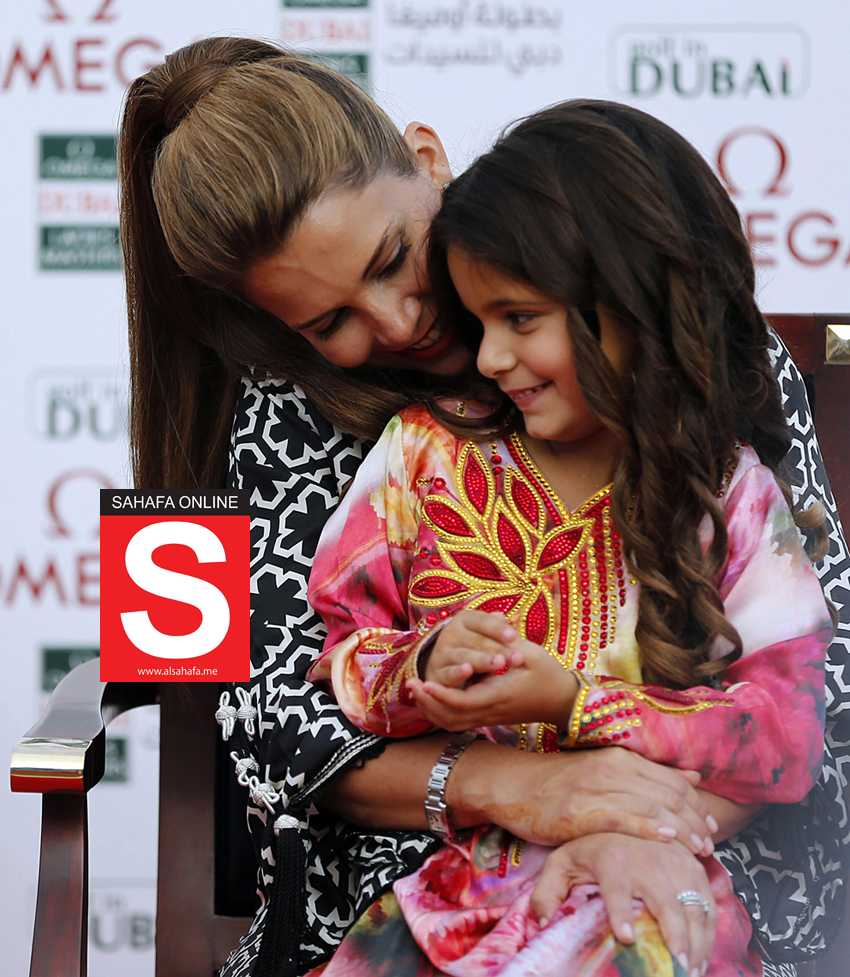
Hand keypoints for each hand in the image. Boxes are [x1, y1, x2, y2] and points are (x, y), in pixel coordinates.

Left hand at [409, 637, 578, 729]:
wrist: (562, 700)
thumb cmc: (548, 674)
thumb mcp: (531, 653)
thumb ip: (506, 643)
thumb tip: (490, 624)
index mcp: (499, 695)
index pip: (463, 702)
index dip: (441, 695)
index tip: (425, 682)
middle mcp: (491, 711)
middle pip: (451, 717)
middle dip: (428, 703)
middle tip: (411, 684)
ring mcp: (489, 718)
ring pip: (453, 723)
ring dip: (432, 710)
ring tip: (417, 691)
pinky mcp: (489, 718)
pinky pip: (459, 722)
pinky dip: (441, 713)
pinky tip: (432, 698)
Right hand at [421, 609, 518, 686]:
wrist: (443, 666)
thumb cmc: (473, 648)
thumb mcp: (483, 635)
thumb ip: (495, 628)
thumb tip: (502, 617)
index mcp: (465, 620)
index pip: (483, 622)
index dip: (498, 629)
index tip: (514, 637)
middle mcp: (451, 634)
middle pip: (477, 640)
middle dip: (498, 649)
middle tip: (517, 657)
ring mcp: (443, 654)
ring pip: (464, 655)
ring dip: (483, 660)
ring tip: (499, 663)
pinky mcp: (437, 674)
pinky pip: (449, 673)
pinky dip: (457, 672)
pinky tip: (468, 671)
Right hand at [450, 742, 716, 856]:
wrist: (511, 783)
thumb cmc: (556, 781)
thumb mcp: (602, 769)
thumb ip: (643, 773)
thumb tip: (691, 778)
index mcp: (620, 758)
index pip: (671, 780)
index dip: (696, 803)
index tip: (711, 824)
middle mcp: (613, 769)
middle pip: (668, 794)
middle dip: (695, 820)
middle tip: (711, 843)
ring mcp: (597, 789)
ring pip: (652, 807)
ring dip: (682, 829)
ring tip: (700, 849)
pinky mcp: (581, 811)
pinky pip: (622, 819)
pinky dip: (648, 828)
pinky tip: (667, 839)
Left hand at [530, 833, 715, 976]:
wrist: (627, 809)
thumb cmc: (592, 844)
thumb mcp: (564, 860)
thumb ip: (548, 890)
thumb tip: (540, 921)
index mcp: (611, 860)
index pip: (616, 888)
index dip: (620, 912)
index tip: (626, 937)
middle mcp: (646, 861)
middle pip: (666, 901)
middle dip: (674, 936)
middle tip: (677, 968)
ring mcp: (674, 863)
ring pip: (693, 904)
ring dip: (696, 940)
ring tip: (691, 971)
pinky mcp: (693, 867)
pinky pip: (708, 901)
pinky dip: (710, 930)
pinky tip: (703, 955)